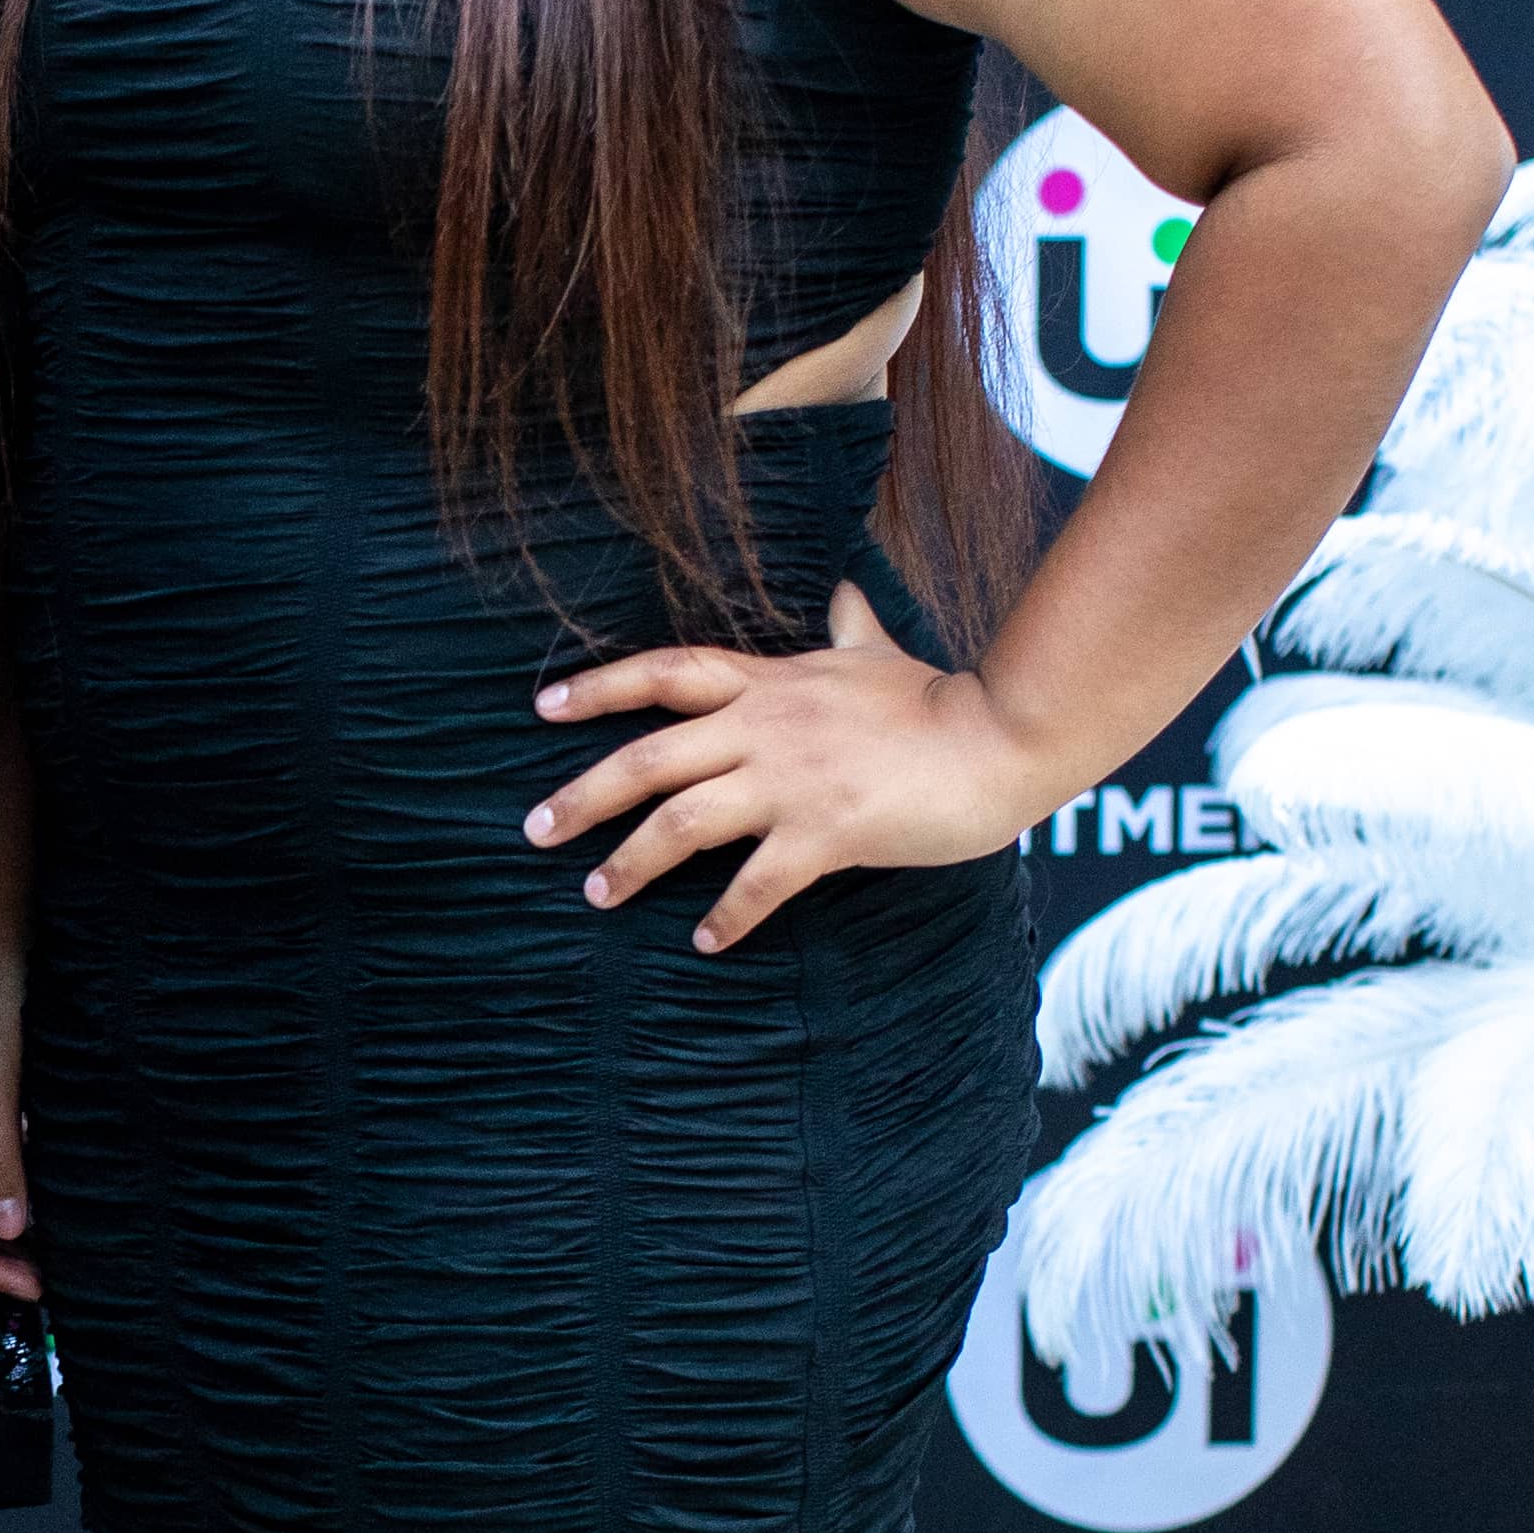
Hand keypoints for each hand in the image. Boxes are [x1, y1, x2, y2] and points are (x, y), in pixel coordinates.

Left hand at [523, 581, 1045, 950]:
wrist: (1000, 736)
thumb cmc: (939, 699)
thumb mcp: (881, 653)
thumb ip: (852, 627)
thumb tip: (846, 592)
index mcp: (769, 683)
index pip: (666, 673)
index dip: (600, 687)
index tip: (544, 706)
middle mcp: (765, 728)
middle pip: (649, 756)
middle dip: (584, 795)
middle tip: (534, 830)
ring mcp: (792, 781)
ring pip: (684, 821)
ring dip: (633, 862)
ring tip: (597, 894)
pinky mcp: (827, 831)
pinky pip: (757, 882)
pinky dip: (726, 915)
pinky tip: (704, 941)